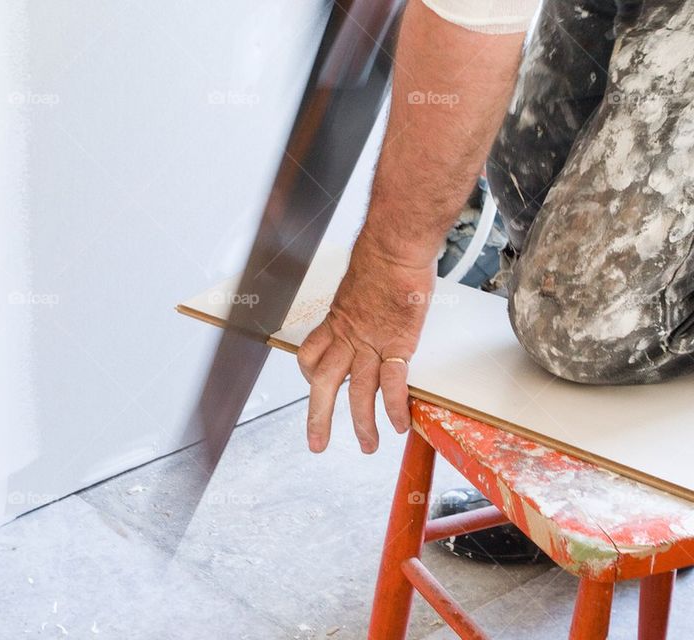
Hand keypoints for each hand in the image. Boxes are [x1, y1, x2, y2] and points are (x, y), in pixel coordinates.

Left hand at [296, 231, 435, 453]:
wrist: (393, 246)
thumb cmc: (381, 258)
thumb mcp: (358, 283)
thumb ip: (362, 302)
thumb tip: (371, 301)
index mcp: (337, 322)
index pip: (310, 355)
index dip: (309, 376)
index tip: (315, 386)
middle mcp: (348, 336)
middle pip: (324, 383)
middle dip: (318, 417)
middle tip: (317, 444)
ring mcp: (372, 342)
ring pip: (359, 391)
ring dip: (361, 423)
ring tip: (368, 446)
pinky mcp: (397, 343)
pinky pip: (392, 382)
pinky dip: (394, 407)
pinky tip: (399, 424)